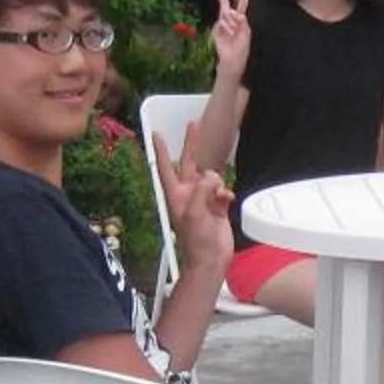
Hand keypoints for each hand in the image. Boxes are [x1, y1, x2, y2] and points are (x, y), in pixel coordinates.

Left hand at [154, 129, 233, 274]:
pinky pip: (223, 190)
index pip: (166, 167)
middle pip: (190, 163)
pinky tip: (227, 202)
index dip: (161, 150)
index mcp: (176, 194)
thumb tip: (212, 176)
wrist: (212, 259)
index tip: (156, 133)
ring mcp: (204, 199)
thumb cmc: (196, 241)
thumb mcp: (194, 211)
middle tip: (194, 124)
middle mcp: (188, 194)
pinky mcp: (218, 206)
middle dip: (192, 145)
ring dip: (217, 182)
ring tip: (219, 197)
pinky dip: (226, 194)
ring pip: (212, 177)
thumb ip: (202, 189)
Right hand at [207, 0, 251, 80]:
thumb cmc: (241, 50)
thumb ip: (242, 23)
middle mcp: (230, 19)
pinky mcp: (216, 28)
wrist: (231, 61)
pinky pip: (223, 23)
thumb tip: (236, 13)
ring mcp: (222, 23)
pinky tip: (228, 37)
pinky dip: (227, 28)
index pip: (242, 3)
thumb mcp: (245, 34)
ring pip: (227, 15)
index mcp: (240, 20)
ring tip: (234, 36)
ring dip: (232, 24)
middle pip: (225, 2)